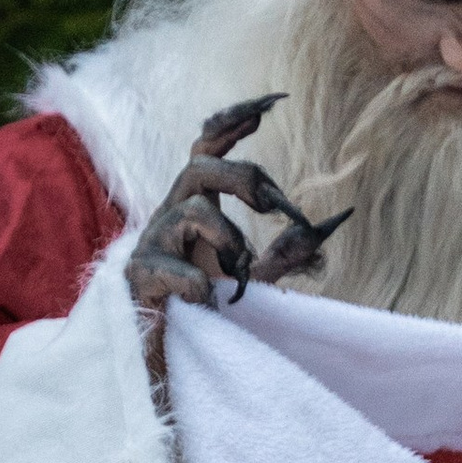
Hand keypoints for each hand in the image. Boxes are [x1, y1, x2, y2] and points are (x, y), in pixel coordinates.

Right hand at [128, 98, 350, 374]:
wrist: (156, 355)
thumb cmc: (201, 310)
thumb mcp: (250, 279)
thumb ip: (282, 255)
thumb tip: (323, 228)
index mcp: (194, 208)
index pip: (206, 149)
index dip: (231, 124)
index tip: (269, 107)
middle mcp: (169, 217)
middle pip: (197, 168)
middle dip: (241, 178)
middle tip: (273, 206)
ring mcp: (151, 246)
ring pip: (191, 212)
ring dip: (228, 238)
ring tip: (238, 271)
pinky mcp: (139, 279)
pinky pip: (169, 268)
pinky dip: (198, 284)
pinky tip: (209, 301)